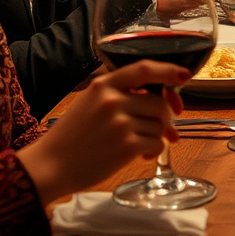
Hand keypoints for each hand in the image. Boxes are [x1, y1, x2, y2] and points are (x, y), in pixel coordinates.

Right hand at [19, 61, 189, 204]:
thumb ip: (120, 95)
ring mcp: (121, 123)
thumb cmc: (72, 137)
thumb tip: (162, 100)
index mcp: (103, 85)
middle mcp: (113, 100)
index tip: (184, 74)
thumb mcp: (90, 103)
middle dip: (164, 117)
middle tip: (162, 129)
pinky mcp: (127, 146)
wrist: (50, 166)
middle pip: (158, 103)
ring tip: (136, 144)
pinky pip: (157, 143)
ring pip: (159, 125)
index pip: (144, 69)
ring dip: (155, 136)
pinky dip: (153, 150)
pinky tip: (139, 155)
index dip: (168, 70)